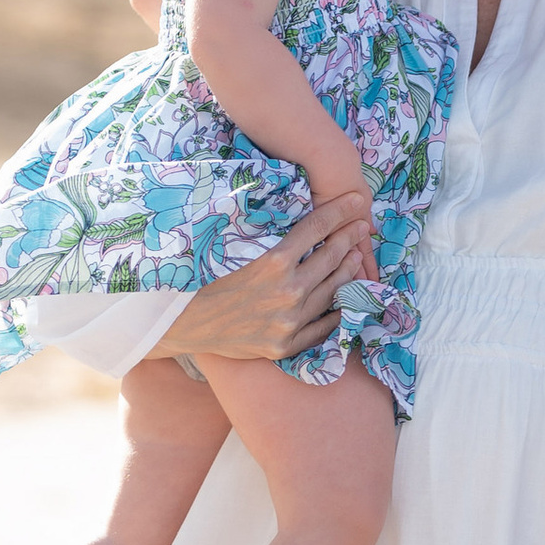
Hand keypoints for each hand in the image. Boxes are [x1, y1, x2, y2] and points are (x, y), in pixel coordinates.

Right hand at [164, 192, 377, 367]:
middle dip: (350, 238)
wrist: (180, 323)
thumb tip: (294, 211)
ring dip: (349, 270)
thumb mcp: (233, 247)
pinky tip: (348, 298)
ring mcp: (289, 322)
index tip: (356, 200)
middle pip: (330, 258)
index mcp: (272, 262)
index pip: (316, 228)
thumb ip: (268, 235)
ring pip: (332, 291)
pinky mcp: (286, 345)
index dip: (340, 211)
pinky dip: (339, 310)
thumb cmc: (203, 278)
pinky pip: (324, 327)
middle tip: (363, 225)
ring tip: (357, 257)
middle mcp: (286, 292)